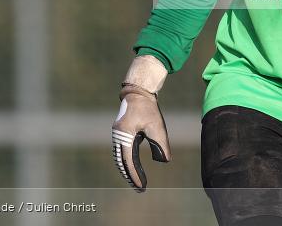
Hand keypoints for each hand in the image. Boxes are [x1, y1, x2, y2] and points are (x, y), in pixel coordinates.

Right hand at [112, 55, 170, 191]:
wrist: (138, 92)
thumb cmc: (148, 108)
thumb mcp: (157, 125)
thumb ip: (160, 143)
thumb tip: (165, 160)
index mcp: (125, 134)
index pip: (129, 161)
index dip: (135, 175)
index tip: (141, 186)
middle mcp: (118, 136)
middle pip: (121, 162)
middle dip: (129, 176)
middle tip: (139, 188)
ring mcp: (117, 134)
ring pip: (119, 158)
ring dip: (126, 170)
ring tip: (136, 182)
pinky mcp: (120, 133)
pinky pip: (121, 151)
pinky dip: (126, 161)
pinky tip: (133, 168)